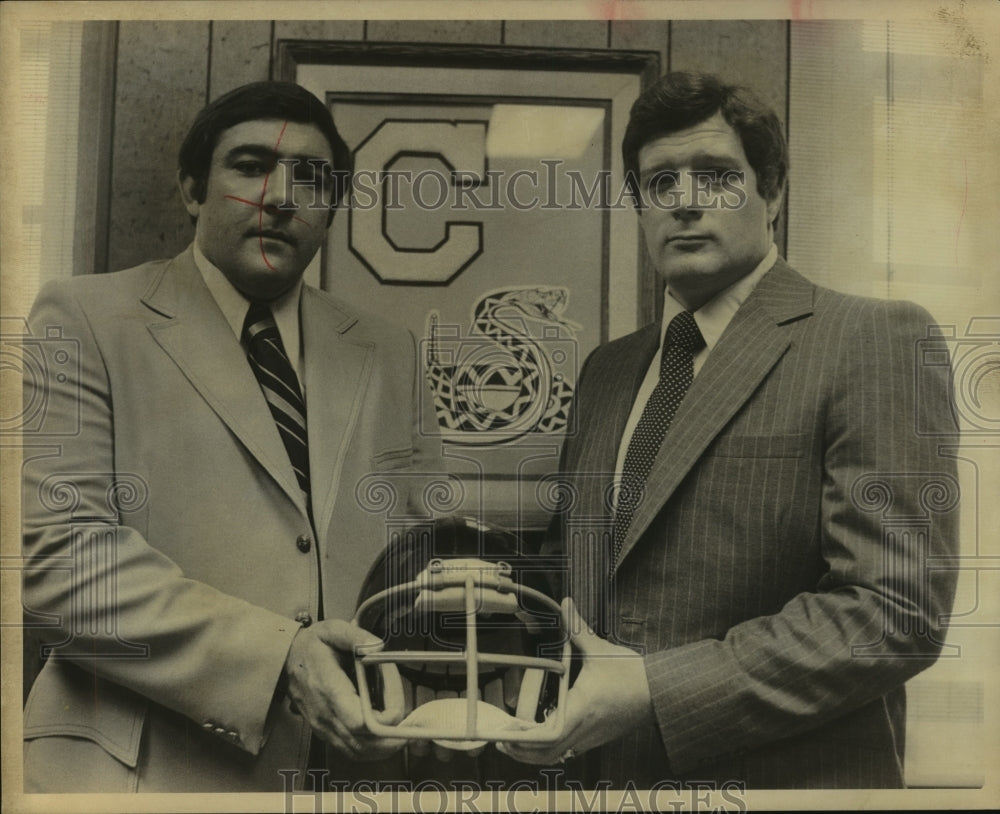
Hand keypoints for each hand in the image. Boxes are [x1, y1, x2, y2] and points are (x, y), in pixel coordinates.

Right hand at [283, 619, 404, 759]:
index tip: (397, 697)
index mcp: (328, 687)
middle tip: (410, 719)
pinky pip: (353, 751)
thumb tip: (378, 646)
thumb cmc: (311, 646)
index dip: (386, 714)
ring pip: (361, 752)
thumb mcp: (332, 630)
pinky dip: (374, 748)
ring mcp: (324, 727)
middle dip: (393, 733)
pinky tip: (385, 733)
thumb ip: (356, 636)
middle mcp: (325, 714)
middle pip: (366, 741)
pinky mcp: (326, 734)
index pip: (360, 720)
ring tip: (401, 727)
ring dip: (386, 745)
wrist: (285, 660)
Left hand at [498, 598, 652, 764]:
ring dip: (535, 754)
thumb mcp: (600, 649)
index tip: (505, 736)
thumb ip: (577, 628)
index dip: (525, 741)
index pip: (549, 735)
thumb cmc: (631, 671)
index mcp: (582, 707)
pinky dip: (551, 749)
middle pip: (548, 754)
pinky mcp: (598, 737)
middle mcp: (585, 728)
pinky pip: (569, 750)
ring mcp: (592, 737)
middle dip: (522, 752)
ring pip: (558, 755)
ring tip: (516, 741)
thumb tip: (565, 603)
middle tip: (501, 741)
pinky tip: (541, 736)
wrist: (660, 691)